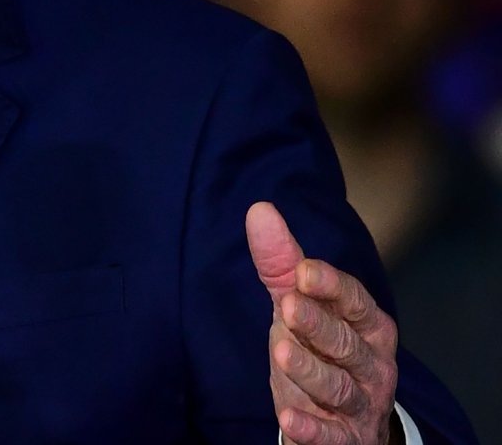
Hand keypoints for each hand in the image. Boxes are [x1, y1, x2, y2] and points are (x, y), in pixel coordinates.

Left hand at [246, 202, 399, 444]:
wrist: (344, 420)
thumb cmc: (319, 349)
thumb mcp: (299, 305)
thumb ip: (282, 263)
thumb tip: (259, 208)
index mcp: (367, 325)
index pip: (354, 301)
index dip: (330, 285)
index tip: (302, 271)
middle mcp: (371, 363)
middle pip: (346, 342)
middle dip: (319, 325)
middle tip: (289, 308)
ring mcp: (361, 403)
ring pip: (339, 387)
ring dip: (311, 371)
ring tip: (281, 353)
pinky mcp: (344, 438)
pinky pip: (330, 435)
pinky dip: (311, 428)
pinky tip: (287, 418)